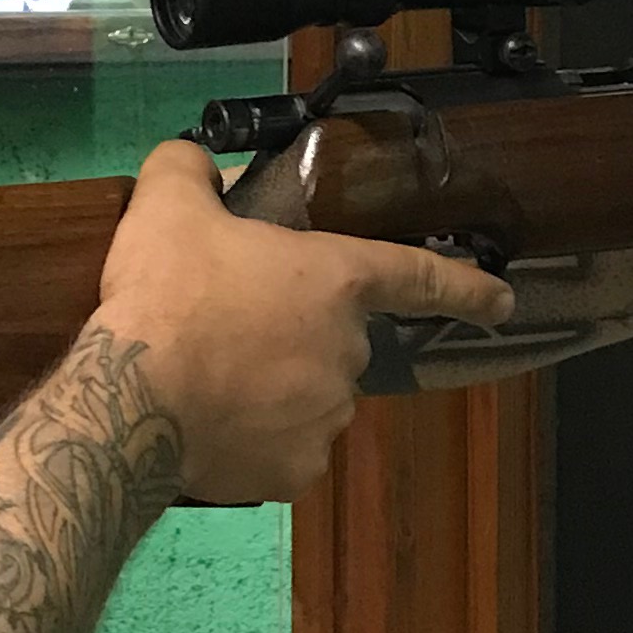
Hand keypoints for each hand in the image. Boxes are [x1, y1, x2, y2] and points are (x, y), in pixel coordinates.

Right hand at [90, 137, 513, 501]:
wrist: (131, 403)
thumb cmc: (164, 297)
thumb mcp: (166, 206)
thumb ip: (188, 168)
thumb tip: (195, 160)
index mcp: (334, 281)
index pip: (418, 275)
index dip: (465, 286)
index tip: (501, 300)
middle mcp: (347, 352)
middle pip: (335, 339)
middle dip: (294, 333)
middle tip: (228, 326)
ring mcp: (326, 418)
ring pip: (309, 396)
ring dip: (274, 388)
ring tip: (209, 380)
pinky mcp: (296, 472)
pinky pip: (283, 449)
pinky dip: (255, 440)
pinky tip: (211, 425)